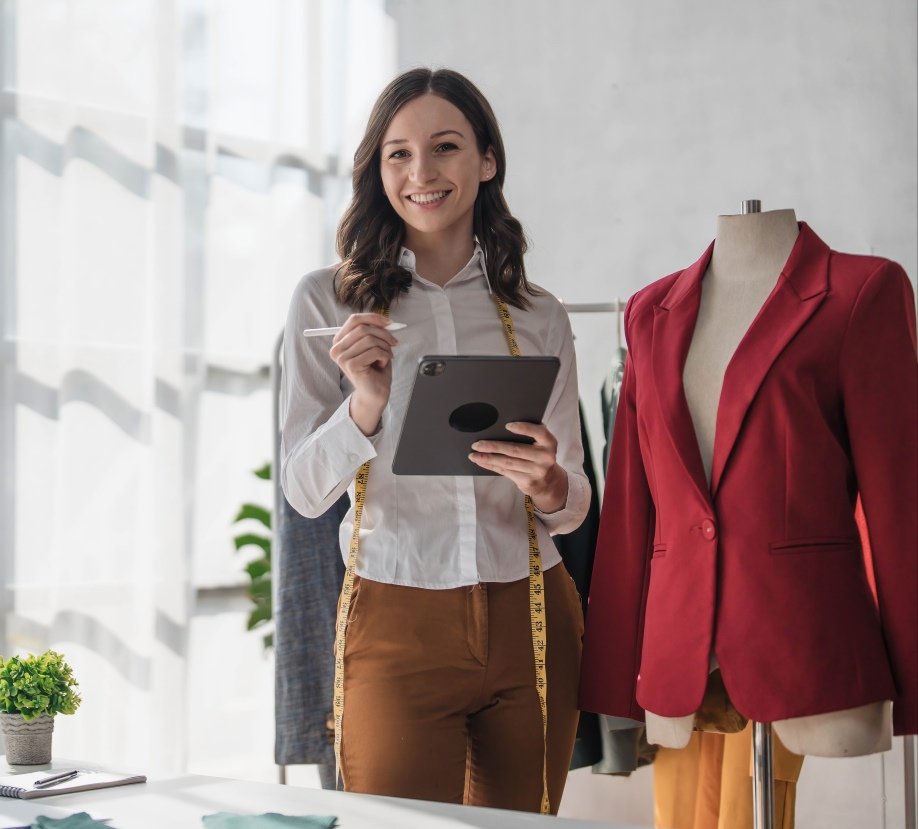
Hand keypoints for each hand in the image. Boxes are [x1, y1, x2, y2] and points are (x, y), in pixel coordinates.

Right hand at [329, 313, 398, 434]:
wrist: (375, 392)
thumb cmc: (375, 369)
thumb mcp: (373, 345)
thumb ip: (374, 331)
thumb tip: (385, 320)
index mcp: (340, 341)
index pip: (354, 320)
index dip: (373, 317)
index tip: (388, 322)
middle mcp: (337, 349)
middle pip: (363, 328)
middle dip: (383, 334)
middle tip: (394, 342)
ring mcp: (342, 357)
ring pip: (370, 339)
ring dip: (385, 347)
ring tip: (387, 356)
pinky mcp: (351, 365)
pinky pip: (374, 351)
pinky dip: (385, 356)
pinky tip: (383, 363)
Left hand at [468, 422, 568, 512]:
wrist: (550, 482)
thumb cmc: (539, 456)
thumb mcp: (541, 444)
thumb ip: (530, 435)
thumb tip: (500, 428)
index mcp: (549, 443)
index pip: (539, 433)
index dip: (524, 428)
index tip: (507, 425)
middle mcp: (545, 457)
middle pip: (515, 450)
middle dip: (493, 446)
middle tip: (477, 444)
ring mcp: (537, 471)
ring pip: (507, 462)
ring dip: (488, 458)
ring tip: (474, 455)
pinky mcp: (528, 481)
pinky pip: (505, 471)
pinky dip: (491, 466)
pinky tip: (482, 462)